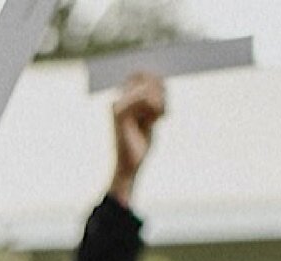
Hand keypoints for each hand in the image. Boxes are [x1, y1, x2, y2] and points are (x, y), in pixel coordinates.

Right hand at [108, 72, 166, 200]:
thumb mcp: (150, 116)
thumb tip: (160, 78)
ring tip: (160, 117)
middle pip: (146, 77)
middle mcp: (117, 98)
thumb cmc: (140, 144)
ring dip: (161, 101)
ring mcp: (117, 104)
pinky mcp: (120, 112)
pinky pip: (145, 98)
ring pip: (148, 87)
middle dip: (161, 90)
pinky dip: (157, 108)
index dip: (157, 82)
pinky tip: (156, 121)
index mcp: (122, 97)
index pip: (142, 74)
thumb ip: (153, 98)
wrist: (130, 166)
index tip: (163, 102)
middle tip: (164, 110)